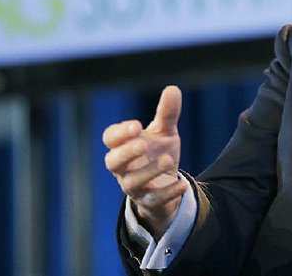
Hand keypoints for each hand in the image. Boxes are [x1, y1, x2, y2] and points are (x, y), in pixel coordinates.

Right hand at [103, 85, 185, 236]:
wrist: (167, 183)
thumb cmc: (158, 152)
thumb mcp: (165, 132)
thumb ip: (167, 113)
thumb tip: (173, 89)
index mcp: (123, 146)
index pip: (110, 139)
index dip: (119, 133)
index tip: (137, 126)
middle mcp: (123, 168)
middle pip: (113, 162)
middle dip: (126, 153)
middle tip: (142, 143)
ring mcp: (134, 186)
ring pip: (131, 183)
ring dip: (148, 171)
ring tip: (168, 160)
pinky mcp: (149, 201)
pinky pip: (154, 200)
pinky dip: (167, 192)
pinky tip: (181, 183)